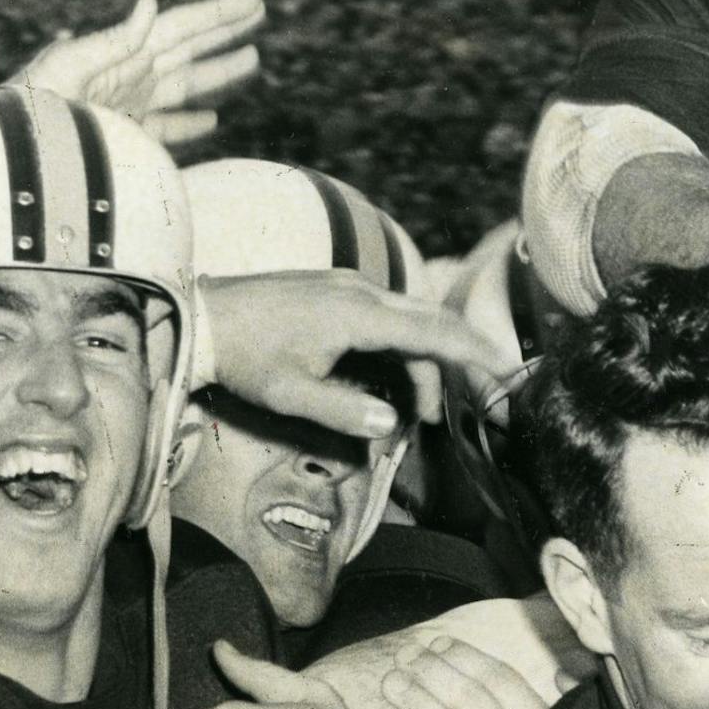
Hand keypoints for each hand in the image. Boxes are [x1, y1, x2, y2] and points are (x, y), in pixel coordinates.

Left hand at [13, 0, 263, 146]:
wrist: (8, 165)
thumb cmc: (28, 115)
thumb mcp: (66, 70)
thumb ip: (112, 41)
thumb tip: (151, 0)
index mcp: (121, 56)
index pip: (179, 27)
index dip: (217, 14)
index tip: (252, 1)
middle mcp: (130, 77)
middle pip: (189, 49)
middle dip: (224, 30)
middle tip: (259, 9)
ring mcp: (129, 109)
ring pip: (187, 87)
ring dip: (219, 72)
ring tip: (253, 58)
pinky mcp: (125, 143)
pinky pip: (167, 130)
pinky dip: (190, 124)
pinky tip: (211, 119)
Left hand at [201, 269, 505, 437]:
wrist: (200, 315)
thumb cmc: (244, 357)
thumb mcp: (290, 394)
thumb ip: (344, 411)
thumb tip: (390, 422)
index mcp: (358, 315)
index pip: (433, 331)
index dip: (474, 351)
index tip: (507, 368)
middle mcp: (361, 291)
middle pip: (430, 320)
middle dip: (460, 358)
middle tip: (483, 393)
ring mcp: (348, 285)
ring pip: (408, 319)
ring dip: (422, 362)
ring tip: (416, 413)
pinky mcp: (335, 289)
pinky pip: (386, 314)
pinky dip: (400, 347)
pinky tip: (388, 381)